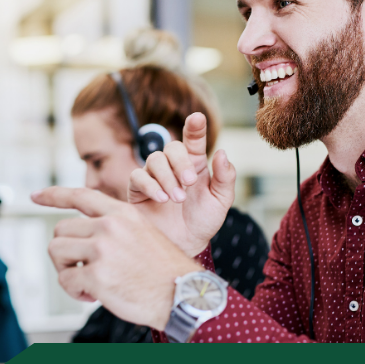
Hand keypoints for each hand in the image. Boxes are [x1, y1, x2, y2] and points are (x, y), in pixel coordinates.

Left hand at [32, 187, 201, 329]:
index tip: (34, 196)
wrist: (183, 295)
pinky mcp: (97, 276)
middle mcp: (110, 226)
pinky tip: (94, 295)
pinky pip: (66, 280)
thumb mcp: (142, 233)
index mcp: (122, 213)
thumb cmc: (163, 270)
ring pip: (56, 252)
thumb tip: (79, 237)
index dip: (53, 195)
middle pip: (60, 230)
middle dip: (65, 252)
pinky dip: (74, 291)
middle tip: (81, 268)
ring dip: (66, 270)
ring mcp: (102, 250)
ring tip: (87, 281)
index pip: (80, 195)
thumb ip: (113, 228)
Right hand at [129, 112, 235, 256]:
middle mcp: (174, 166)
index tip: (198, 118)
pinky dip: (151, 186)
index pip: (194, 139)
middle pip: (172, 147)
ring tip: (177, 199)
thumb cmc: (203, 222)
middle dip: (181, 162)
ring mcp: (155, 176)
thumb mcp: (221, 201)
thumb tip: (222, 152)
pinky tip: (162, 199)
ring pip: (154, 159)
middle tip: (190, 182)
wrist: (185, 245)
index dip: (195, 127)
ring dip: (167, 177)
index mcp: (195, 164)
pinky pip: (138, 177)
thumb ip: (226, 178)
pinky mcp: (138, 190)